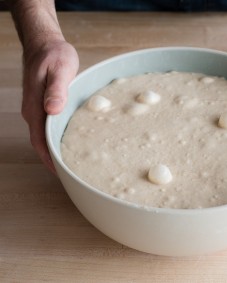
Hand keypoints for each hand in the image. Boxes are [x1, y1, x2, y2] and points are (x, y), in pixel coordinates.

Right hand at [21, 37, 78, 172]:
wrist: (44, 44)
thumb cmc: (54, 55)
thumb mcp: (60, 69)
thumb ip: (56, 90)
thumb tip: (52, 110)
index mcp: (36, 106)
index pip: (40, 140)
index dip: (49, 158)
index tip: (61, 172)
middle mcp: (33, 111)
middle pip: (41, 142)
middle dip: (53, 160)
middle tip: (70, 175)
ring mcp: (37, 109)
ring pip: (44, 136)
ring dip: (55, 150)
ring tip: (71, 164)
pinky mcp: (43, 106)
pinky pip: (48, 127)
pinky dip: (56, 139)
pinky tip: (69, 143)